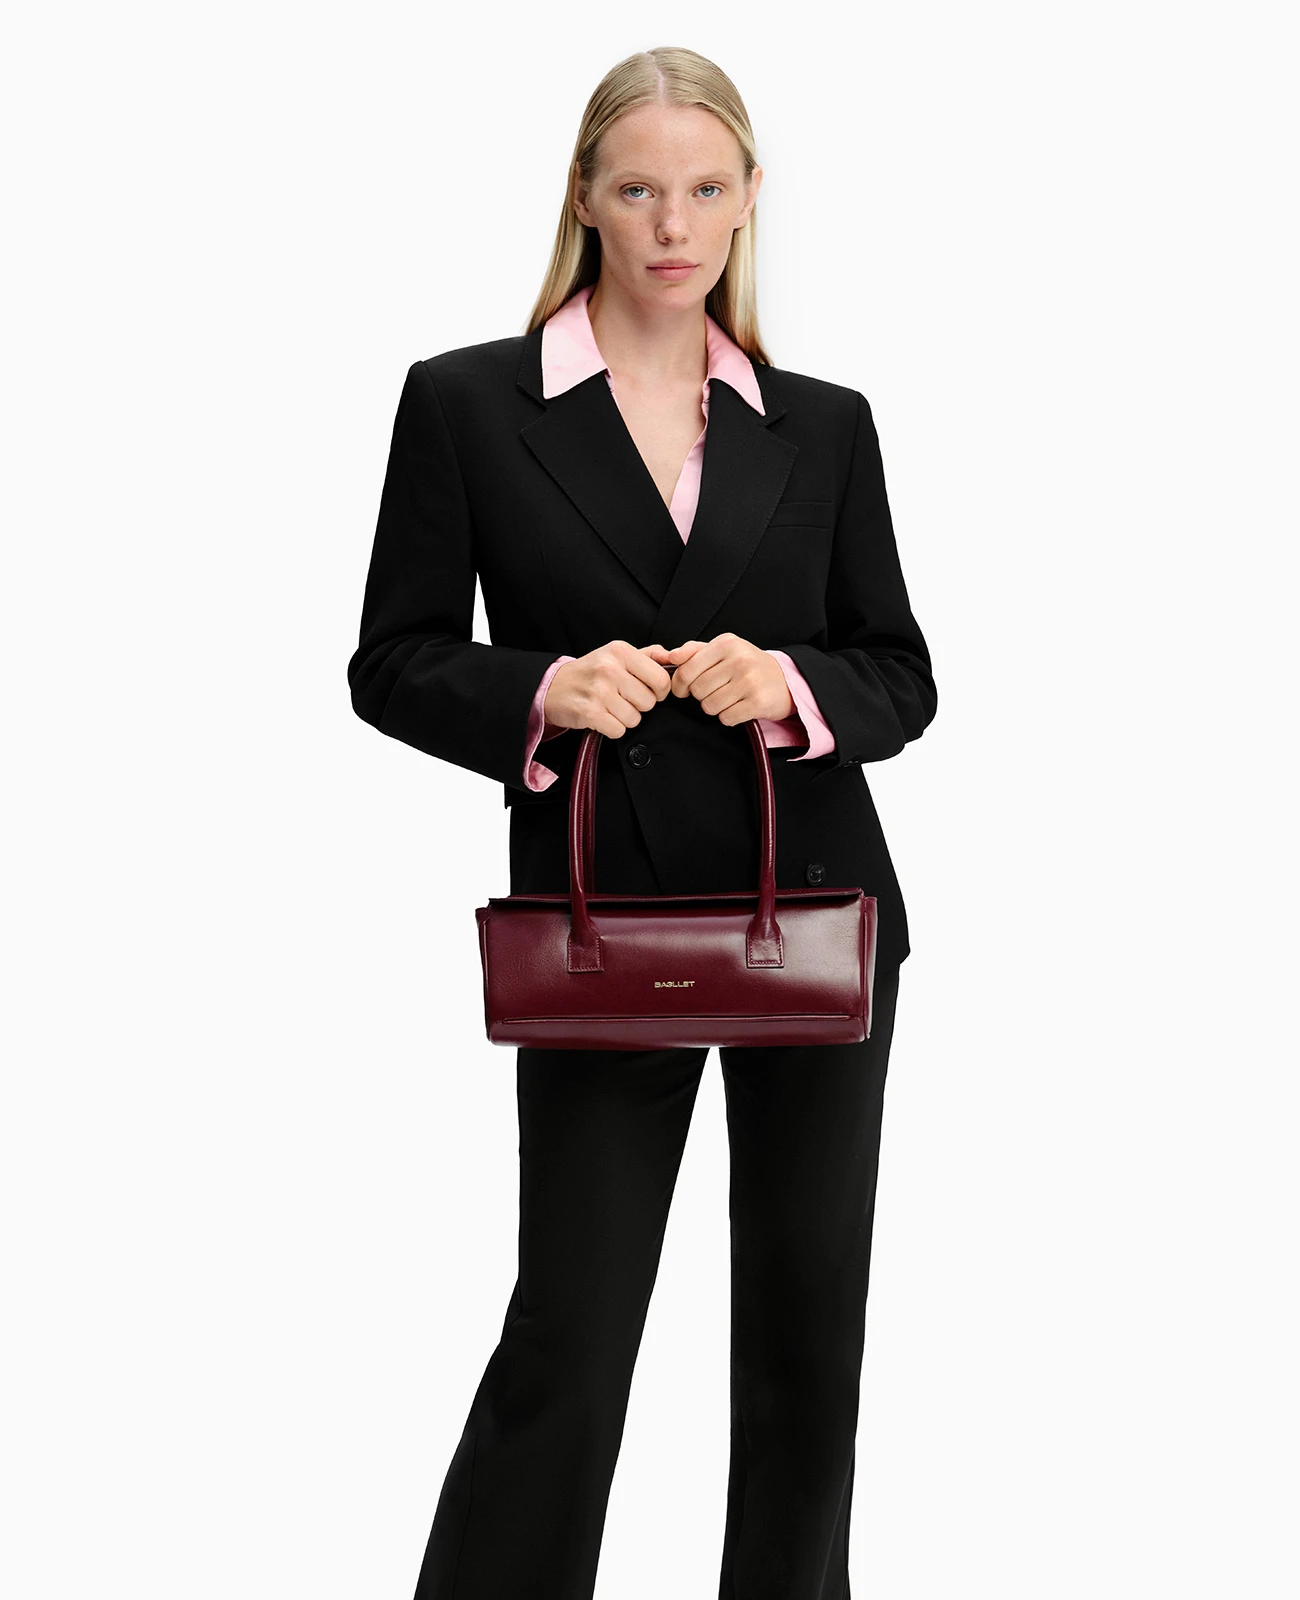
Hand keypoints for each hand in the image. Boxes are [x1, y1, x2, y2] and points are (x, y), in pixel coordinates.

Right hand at [542, 640, 673, 738]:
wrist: (553, 687)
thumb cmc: (589, 672)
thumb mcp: (616, 655)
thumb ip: (648, 655)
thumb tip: (673, 656)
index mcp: (621, 652)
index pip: (661, 678)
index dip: (660, 691)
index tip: (649, 691)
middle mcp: (610, 669)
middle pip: (649, 702)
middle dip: (639, 705)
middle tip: (622, 698)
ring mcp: (599, 691)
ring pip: (635, 718)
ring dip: (625, 718)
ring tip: (610, 706)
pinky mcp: (590, 712)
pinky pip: (619, 730)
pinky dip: (612, 728)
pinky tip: (602, 716)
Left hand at [648, 634, 794, 724]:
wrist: (785, 680)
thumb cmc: (748, 664)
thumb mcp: (724, 649)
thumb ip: (694, 650)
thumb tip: (671, 656)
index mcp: (726, 644)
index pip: (687, 669)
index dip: (679, 684)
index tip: (682, 690)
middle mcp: (738, 660)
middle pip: (697, 690)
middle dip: (701, 696)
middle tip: (714, 692)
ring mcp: (749, 682)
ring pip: (709, 706)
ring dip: (715, 707)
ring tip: (728, 698)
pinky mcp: (757, 702)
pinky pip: (726, 718)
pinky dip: (728, 716)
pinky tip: (738, 707)